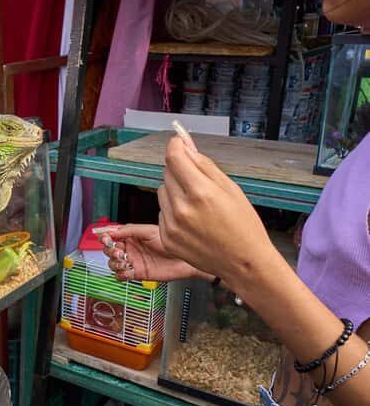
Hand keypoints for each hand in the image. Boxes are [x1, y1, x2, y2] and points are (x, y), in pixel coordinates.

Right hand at [101, 224, 203, 282]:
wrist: (184, 260)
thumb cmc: (171, 243)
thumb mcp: (148, 231)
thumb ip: (129, 230)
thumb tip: (111, 230)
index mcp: (131, 237)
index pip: (111, 236)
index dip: (105, 238)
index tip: (106, 239)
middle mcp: (130, 249)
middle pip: (109, 251)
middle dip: (110, 251)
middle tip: (120, 252)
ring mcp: (132, 261)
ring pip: (112, 264)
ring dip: (115, 264)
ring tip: (125, 262)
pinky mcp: (137, 274)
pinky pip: (121, 276)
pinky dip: (121, 274)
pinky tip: (128, 270)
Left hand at [158, 136, 275, 288]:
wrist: (243, 263)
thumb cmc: (243, 225)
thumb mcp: (231, 188)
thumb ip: (205, 166)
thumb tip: (187, 147)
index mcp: (201, 193)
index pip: (174, 158)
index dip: (175, 146)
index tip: (178, 142)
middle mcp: (182, 209)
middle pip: (167, 173)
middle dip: (179, 170)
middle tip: (198, 181)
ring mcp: (171, 225)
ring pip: (162, 192)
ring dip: (174, 191)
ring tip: (197, 205)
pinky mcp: (166, 239)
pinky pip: (162, 213)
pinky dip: (173, 211)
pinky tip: (192, 221)